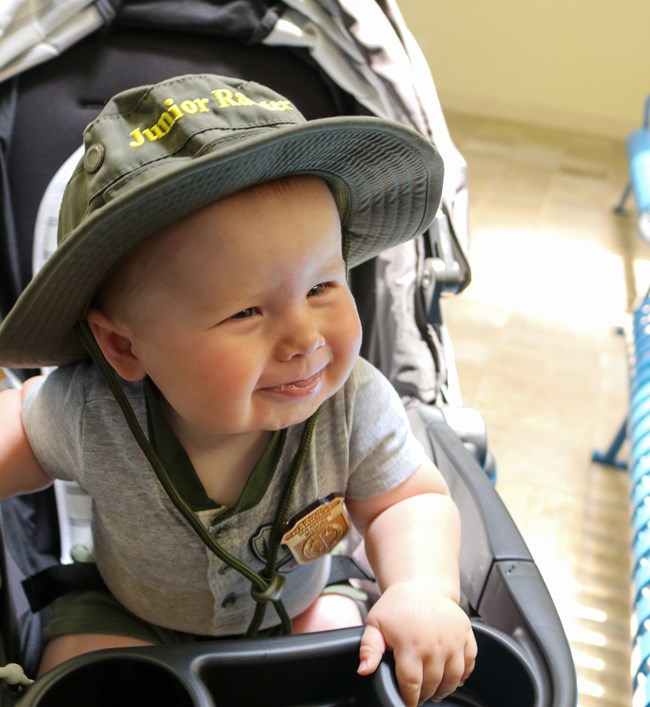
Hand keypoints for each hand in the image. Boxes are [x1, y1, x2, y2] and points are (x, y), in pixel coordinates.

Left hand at [357, 582, 476, 705]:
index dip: (409, 698)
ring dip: (444, 689)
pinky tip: (452, 677)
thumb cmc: (398, 605)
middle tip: (419, 694)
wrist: (421, 585)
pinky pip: (470, 663)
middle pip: (433, 684)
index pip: (412, 684)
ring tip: (436, 691)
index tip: (407, 702)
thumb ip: (369, 649)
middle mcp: (435, 643)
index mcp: (410, 643)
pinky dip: (463, 675)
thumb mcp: (375, 624)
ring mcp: (453, 639)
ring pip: (453, 678)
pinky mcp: (466, 634)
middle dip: (425, 693)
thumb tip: (364, 670)